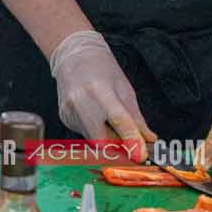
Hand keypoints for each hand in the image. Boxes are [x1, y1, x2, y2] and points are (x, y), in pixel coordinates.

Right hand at [47, 29, 154, 160]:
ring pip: (93, 139)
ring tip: (108, 119)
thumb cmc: (101, 69)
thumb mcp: (125, 89)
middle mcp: (81, 101)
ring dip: (106, 137)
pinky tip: (95, 115)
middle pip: (101, 139)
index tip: (141, 155)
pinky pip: (84, 133)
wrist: (73, 56)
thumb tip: (148, 139)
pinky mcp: (64, 117)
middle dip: (117, 146)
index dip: (131, 140)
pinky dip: (95, 130)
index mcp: (100, 90)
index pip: (119, 120)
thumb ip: (136, 117)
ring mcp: (69, 110)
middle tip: (129, 141)